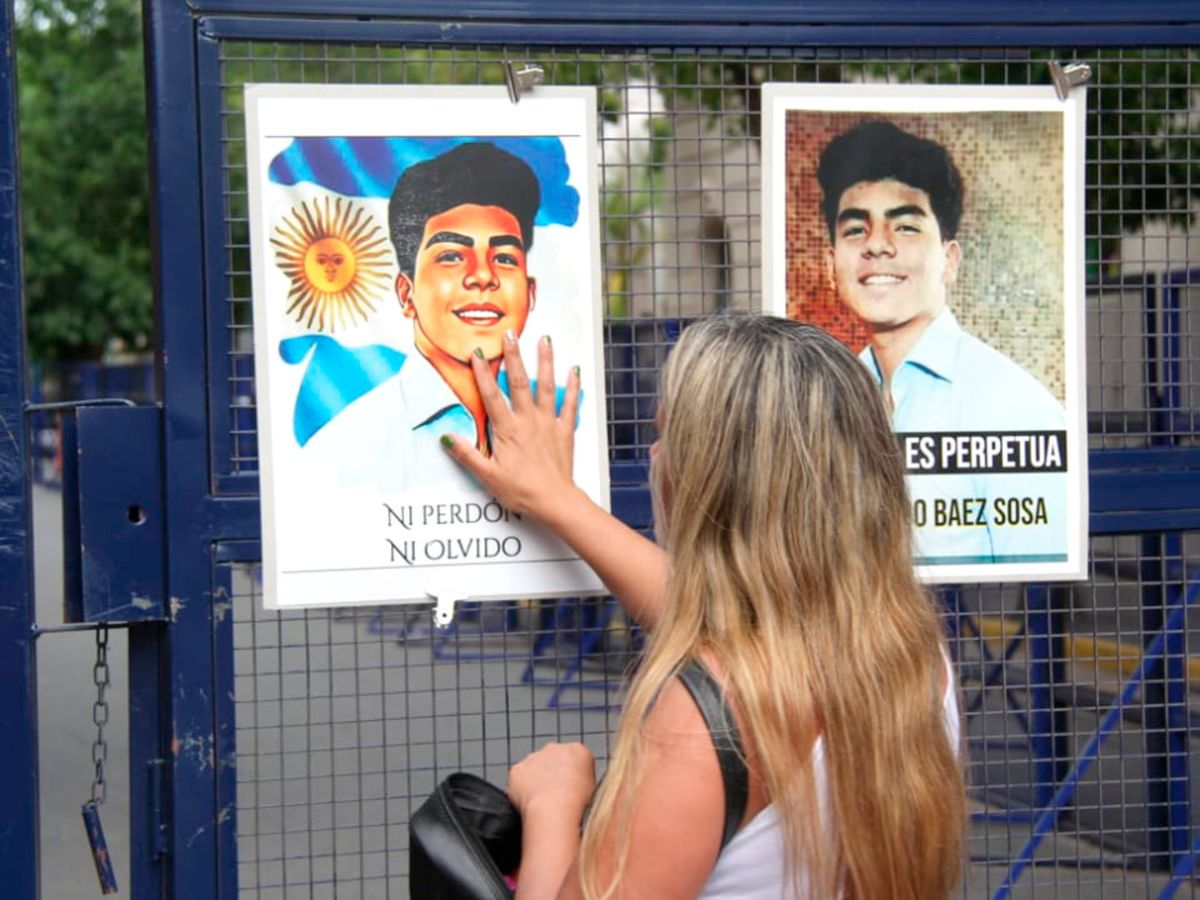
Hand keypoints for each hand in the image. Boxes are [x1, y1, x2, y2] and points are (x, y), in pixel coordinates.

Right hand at [441, 332, 582, 519]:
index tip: (477, 353)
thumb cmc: (521, 491)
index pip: (491, 395)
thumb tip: (446, 437)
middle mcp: (528, 420)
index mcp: (507, 430)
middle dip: (514, 356)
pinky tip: (574, 370)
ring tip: (545, 340)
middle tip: (510, 334)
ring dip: (545, 362)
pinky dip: (573, 386)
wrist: (555, 501)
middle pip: (519, 382)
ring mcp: (548, 423)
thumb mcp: (488, 476)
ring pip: (546, 386)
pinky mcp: (565, 431)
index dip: (482, 373)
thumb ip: (467, 454)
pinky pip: (570, 404)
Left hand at [507, 742, 595, 818]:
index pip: (575, 758)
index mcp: (578, 750)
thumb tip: (578, 784)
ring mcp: (534, 757)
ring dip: (536, 780)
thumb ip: (584, 778)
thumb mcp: (595, 788)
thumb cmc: (576, 804)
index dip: (572, 774)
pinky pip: (519, 779)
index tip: (571, 786)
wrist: (553, 809)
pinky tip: (529, 802)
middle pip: (553, 759)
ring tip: (543, 801)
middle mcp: (555, 748)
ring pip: (534, 768)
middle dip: (553, 773)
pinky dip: (522, 789)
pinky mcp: (517, 769)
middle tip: (556, 794)